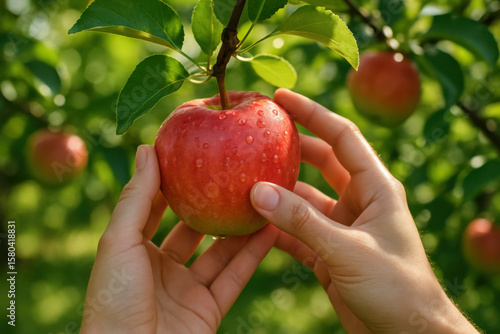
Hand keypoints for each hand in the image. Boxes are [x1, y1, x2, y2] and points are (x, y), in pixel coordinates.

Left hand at [81, 145, 276, 333]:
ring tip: (260, 197)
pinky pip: (235, 277)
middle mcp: (161, 270)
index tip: (194, 155)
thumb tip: (146, 149)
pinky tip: (270, 230)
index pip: (156, 209)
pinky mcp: (209, 310)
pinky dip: (254, 255)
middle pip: (193, 230)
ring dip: (240, 228)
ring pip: (220, 253)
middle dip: (213, 205)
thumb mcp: (119, 243)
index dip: (173, 183)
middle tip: (235, 175)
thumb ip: (136, 198)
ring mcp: (186, 291)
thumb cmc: (113, 302)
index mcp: (133, 252)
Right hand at [251, 89, 478, 333]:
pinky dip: (275, 224)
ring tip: (244, 176)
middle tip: (256, 132)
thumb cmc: (395, 288)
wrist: (407, 333)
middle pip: (319, 161)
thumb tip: (257, 191)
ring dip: (278, 189)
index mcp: (376, 187)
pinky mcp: (328, 249)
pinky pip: (296, 228)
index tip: (281, 98)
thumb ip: (302, 221)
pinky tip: (250, 220)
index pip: (342, 136)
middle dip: (290, 146)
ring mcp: (342, 224)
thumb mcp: (348, 250)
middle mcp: (358, 199)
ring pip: (303, 197)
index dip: (312, 113)